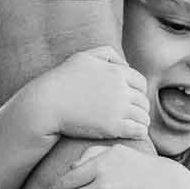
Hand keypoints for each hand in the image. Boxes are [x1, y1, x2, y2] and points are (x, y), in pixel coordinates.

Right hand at [28, 46, 149, 143]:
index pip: (141, 83)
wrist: (46, 105)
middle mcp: (120, 89)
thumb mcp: (83, 57)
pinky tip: (134, 134)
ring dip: (142, 121)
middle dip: (140, 108)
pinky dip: (140, 132)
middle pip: (143, 101)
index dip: (138, 92)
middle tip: (133, 115)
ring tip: (135, 126)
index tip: (132, 100)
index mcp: (116, 72)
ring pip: (143, 116)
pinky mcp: (113, 127)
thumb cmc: (61, 81)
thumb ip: (107, 54)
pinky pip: (138, 130)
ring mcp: (118, 109)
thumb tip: (126, 64)